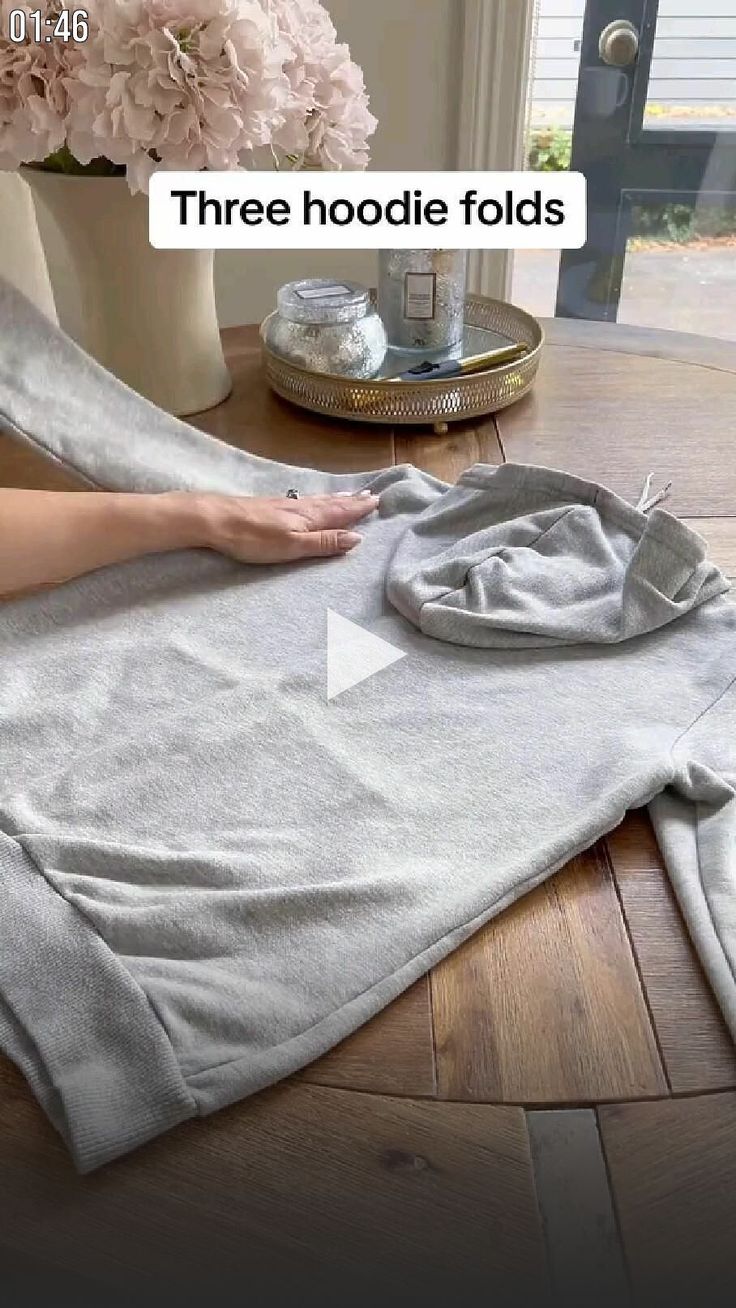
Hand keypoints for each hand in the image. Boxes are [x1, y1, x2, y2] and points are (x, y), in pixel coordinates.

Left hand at [192, 489, 379, 564]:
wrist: (215, 520)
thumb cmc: (253, 538)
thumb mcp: (293, 546)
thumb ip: (324, 543)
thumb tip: (357, 538)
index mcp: (309, 519)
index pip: (340, 513)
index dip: (358, 509)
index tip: (377, 501)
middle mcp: (300, 508)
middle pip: (331, 504)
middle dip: (351, 502)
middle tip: (370, 495)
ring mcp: (284, 506)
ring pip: (318, 501)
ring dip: (336, 499)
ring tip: (349, 496)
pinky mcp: (270, 507)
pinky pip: (304, 502)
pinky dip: (317, 500)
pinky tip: (312, 501)